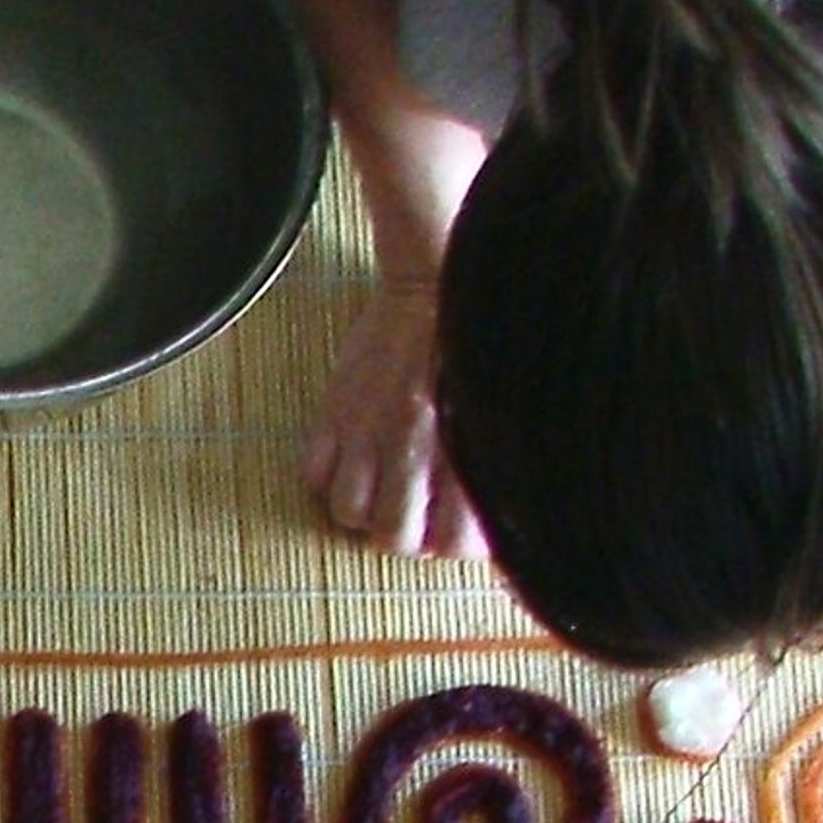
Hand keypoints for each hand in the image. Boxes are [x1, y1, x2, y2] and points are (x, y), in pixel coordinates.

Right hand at [302, 279, 484, 560]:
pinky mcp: (333, 410)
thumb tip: (509, 511)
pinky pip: (314, 473)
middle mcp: (413, 445)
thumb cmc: (479, 341)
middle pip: (395, 538)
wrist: (435, 276)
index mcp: (464, 447)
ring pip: (350, 512)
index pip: (451, 542)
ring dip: (366, 510)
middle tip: (418, 514)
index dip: (454, 545)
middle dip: (408, 534)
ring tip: (383, 489)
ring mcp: (367, 430)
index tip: (458, 531)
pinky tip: (352, 461)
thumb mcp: (504, 405)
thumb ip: (501, 461)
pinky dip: (328, 477)